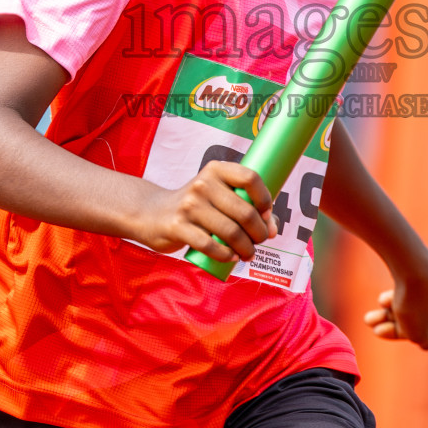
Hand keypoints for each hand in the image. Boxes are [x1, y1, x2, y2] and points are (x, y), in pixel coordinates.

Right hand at [135, 161, 276, 262]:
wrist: (153, 213)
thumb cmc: (196, 206)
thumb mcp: (217, 195)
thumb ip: (245, 205)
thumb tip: (274, 228)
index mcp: (216, 170)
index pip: (250, 178)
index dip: (265, 199)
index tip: (267, 215)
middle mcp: (203, 184)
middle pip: (244, 211)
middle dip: (259, 232)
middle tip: (261, 241)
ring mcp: (189, 205)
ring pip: (230, 231)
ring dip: (246, 247)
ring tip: (249, 253)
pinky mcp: (178, 226)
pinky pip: (210, 245)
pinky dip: (226, 255)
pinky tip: (232, 257)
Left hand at [363, 247, 427, 348]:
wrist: (412, 263)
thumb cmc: (414, 302)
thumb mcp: (417, 333)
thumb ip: (425, 342)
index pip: (423, 333)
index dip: (399, 333)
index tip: (377, 331)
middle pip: (416, 314)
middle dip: (390, 319)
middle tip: (368, 320)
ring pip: (412, 298)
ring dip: (390, 305)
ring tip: (375, 304)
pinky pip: (413, 281)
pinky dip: (399, 287)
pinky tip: (386, 289)